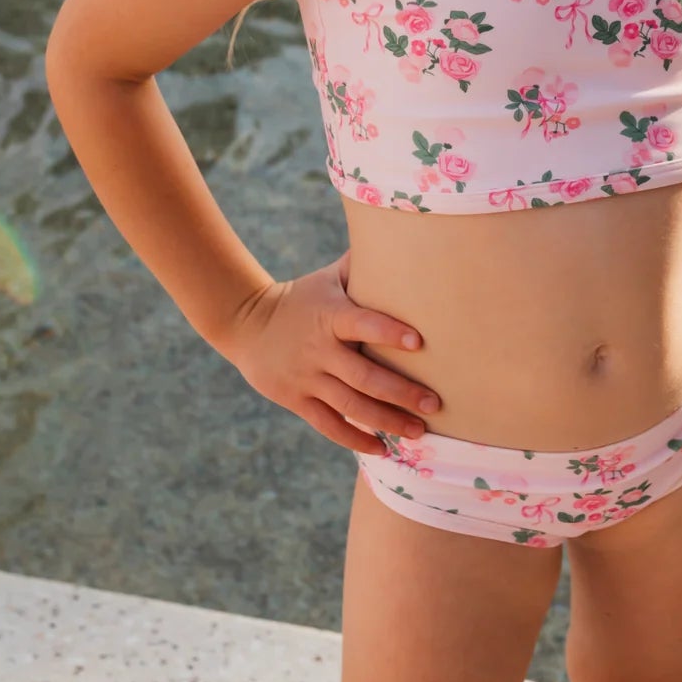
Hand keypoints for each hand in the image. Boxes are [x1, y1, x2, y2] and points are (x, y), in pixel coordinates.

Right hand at [221, 251, 440, 455]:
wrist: (246, 323)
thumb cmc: (302, 297)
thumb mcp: (327, 278)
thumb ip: (361, 265)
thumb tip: (400, 232)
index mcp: (331, 316)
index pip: (364, 323)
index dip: (390, 332)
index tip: (421, 342)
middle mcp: (320, 349)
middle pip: (364, 376)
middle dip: (402, 392)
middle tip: (435, 404)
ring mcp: (307, 378)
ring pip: (350, 405)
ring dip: (387, 421)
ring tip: (419, 432)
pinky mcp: (297, 400)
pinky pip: (329, 425)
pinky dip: (355, 438)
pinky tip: (381, 449)